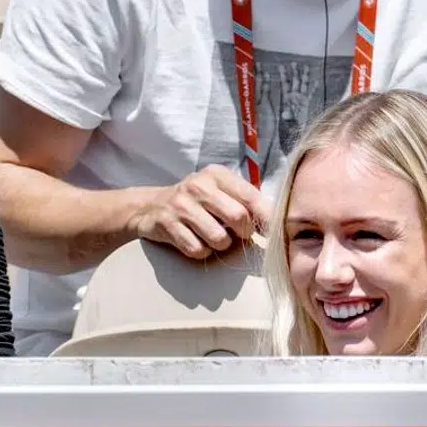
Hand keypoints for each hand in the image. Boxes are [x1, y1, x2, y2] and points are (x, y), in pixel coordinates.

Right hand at [130, 164, 271, 259]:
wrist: (150, 206)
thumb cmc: (197, 201)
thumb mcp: (219, 190)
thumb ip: (245, 200)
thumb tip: (275, 221)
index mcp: (217, 175)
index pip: (250, 196)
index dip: (266, 217)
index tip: (276, 231)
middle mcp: (198, 186)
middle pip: (238, 217)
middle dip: (243, 233)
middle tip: (237, 234)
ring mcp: (181, 205)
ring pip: (219, 238)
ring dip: (220, 245)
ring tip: (213, 236)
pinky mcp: (167, 225)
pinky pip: (197, 250)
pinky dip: (201, 251)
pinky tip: (195, 240)